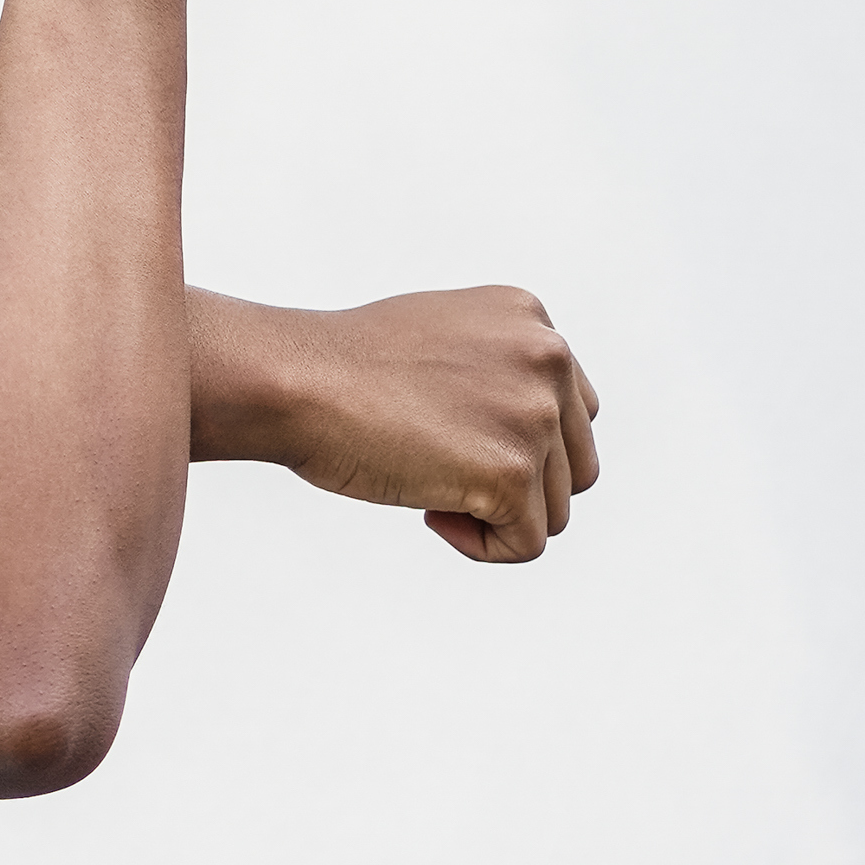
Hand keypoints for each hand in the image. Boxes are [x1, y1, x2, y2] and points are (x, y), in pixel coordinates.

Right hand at [223, 289, 603, 563]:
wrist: (292, 380)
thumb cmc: (337, 366)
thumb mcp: (440, 336)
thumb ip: (494, 367)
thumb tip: (515, 428)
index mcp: (531, 318)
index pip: (572, 411)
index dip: (512, 443)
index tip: (445, 436)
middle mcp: (547, 357)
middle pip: (572, 464)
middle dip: (512, 484)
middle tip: (434, 466)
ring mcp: (534, 414)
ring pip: (552, 509)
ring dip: (493, 516)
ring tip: (424, 485)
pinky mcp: (512, 471)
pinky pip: (525, 545)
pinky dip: (479, 546)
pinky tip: (427, 513)